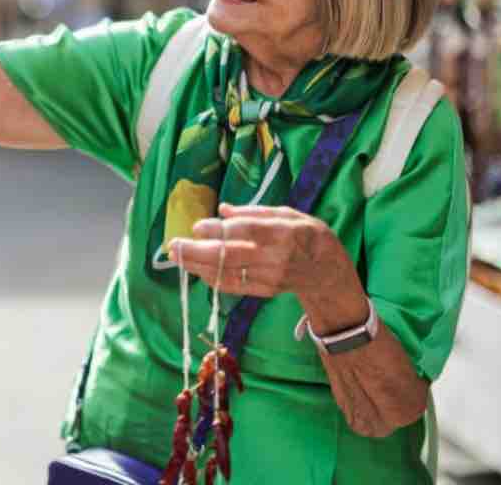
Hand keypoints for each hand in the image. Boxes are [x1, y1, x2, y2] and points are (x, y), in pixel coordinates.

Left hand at [167, 203, 351, 300]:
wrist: (327, 271)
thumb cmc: (305, 234)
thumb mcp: (287, 213)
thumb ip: (254, 212)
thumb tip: (222, 209)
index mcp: (282, 232)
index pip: (246, 231)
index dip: (220, 230)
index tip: (196, 226)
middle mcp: (274, 257)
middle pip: (231, 256)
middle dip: (198, 252)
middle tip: (173, 246)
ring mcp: (269, 277)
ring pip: (228, 274)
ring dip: (198, 267)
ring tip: (177, 258)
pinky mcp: (264, 291)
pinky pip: (233, 286)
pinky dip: (212, 278)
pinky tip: (196, 269)